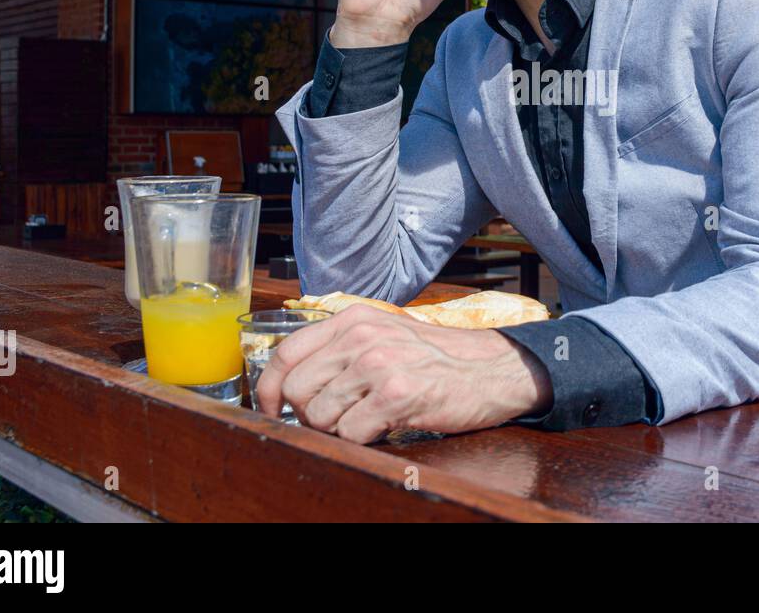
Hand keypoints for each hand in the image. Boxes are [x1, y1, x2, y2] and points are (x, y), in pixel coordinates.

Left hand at [254, 305, 553, 442]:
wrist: (491, 368)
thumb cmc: (437, 358)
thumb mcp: (385, 334)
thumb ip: (341, 348)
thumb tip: (291, 384)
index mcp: (353, 319)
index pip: (287, 354)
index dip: (268, 389)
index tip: (270, 410)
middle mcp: (362, 336)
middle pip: (296, 390)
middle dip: (308, 414)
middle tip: (336, 419)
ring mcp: (379, 363)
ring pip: (320, 415)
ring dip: (338, 429)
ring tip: (367, 419)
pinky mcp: (397, 394)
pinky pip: (350, 433)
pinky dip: (361, 439)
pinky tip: (384, 425)